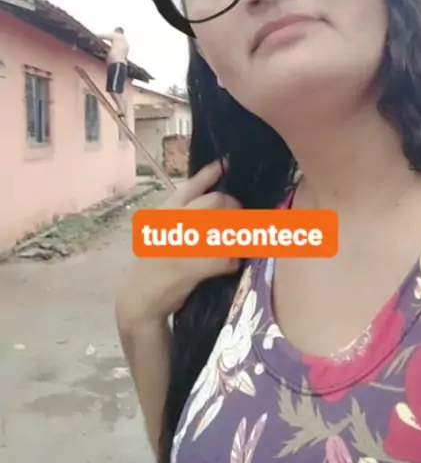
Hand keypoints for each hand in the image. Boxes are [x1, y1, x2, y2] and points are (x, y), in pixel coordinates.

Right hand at [115, 161, 240, 327]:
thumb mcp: (160, 231)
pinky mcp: (193, 266)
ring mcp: (183, 243)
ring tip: (238, 242)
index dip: (208, 174)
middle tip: (239, 217)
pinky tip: (230, 265)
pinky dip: (233, 261)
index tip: (224, 165)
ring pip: (226, 228)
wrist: (138, 297)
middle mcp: (172, 222)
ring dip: (238, 235)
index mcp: (164, 212)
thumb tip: (212, 194)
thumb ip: (181, 213)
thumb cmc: (153, 263)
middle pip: (215, 202)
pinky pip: (227, 257)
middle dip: (233, 206)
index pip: (189, 187)